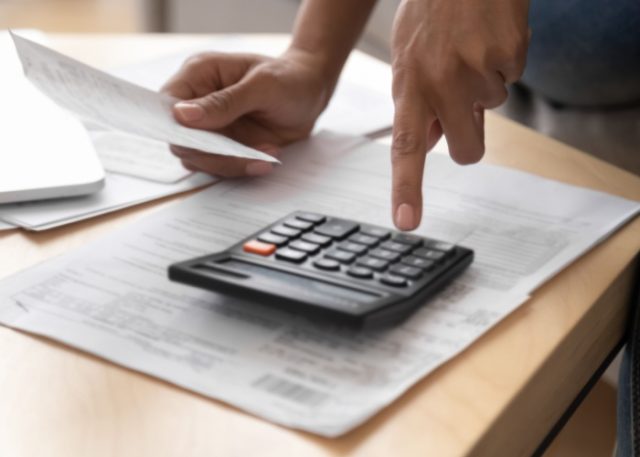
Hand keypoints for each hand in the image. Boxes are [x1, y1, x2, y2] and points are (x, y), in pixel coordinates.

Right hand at [162, 49, 333, 176]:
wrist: (312, 94)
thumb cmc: (289, 79)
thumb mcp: (262, 86)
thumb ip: (224, 102)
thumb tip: (183, 116)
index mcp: (198, 75)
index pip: (167, 105)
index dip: (174, 127)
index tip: (197, 140)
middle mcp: (199, 103)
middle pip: (181, 140)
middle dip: (211, 153)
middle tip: (243, 153)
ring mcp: (212, 127)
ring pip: (199, 159)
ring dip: (231, 163)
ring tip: (265, 154)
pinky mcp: (226, 146)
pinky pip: (221, 167)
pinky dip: (243, 167)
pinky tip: (267, 157)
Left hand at [390, 0, 529, 229]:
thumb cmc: (431, 15)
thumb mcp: (407, 58)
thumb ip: (416, 104)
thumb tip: (427, 145)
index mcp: (410, 86)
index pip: (404, 148)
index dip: (407, 188)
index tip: (406, 222)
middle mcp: (441, 82)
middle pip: (468, 150)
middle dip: (470, 137)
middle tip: (464, 105)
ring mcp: (477, 69)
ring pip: (493, 109)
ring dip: (484, 87)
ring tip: (469, 48)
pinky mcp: (508, 54)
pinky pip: (513, 78)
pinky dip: (503, 63)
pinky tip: (487, 37)